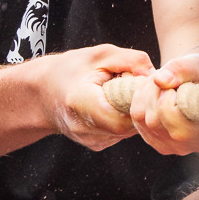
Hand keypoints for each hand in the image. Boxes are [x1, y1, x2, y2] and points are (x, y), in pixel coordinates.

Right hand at [39, 44, 154, 152]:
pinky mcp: (97, 145)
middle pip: (129, 125)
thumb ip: (130, 60)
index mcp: (79, 102)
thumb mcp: (99, 54)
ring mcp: (91, 141)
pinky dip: (125, 118)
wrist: (43, 93)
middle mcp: (83, 128)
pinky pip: (123, 133)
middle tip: (135, 85)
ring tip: (121, 93)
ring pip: (129, 131)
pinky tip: (115, 104)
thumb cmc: (71, 69)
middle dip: (139, 105)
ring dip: (133, 112)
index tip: (141, 84)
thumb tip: (155, 76)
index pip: (121, 118)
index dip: (138, 102)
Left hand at [123, 44, 198, 156]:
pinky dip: (140, 102)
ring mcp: (172, 146)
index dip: (167, 94)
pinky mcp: (159, 142)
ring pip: (142, 120)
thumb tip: (159, 80)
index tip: (175, 83)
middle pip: (153, 120)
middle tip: (163, 77)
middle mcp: (190, 144)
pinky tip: (153, 93)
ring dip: (144, 94)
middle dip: (152, 91)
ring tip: (160, 83)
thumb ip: (181, 70)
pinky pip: (137, 122)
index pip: (172, 116)